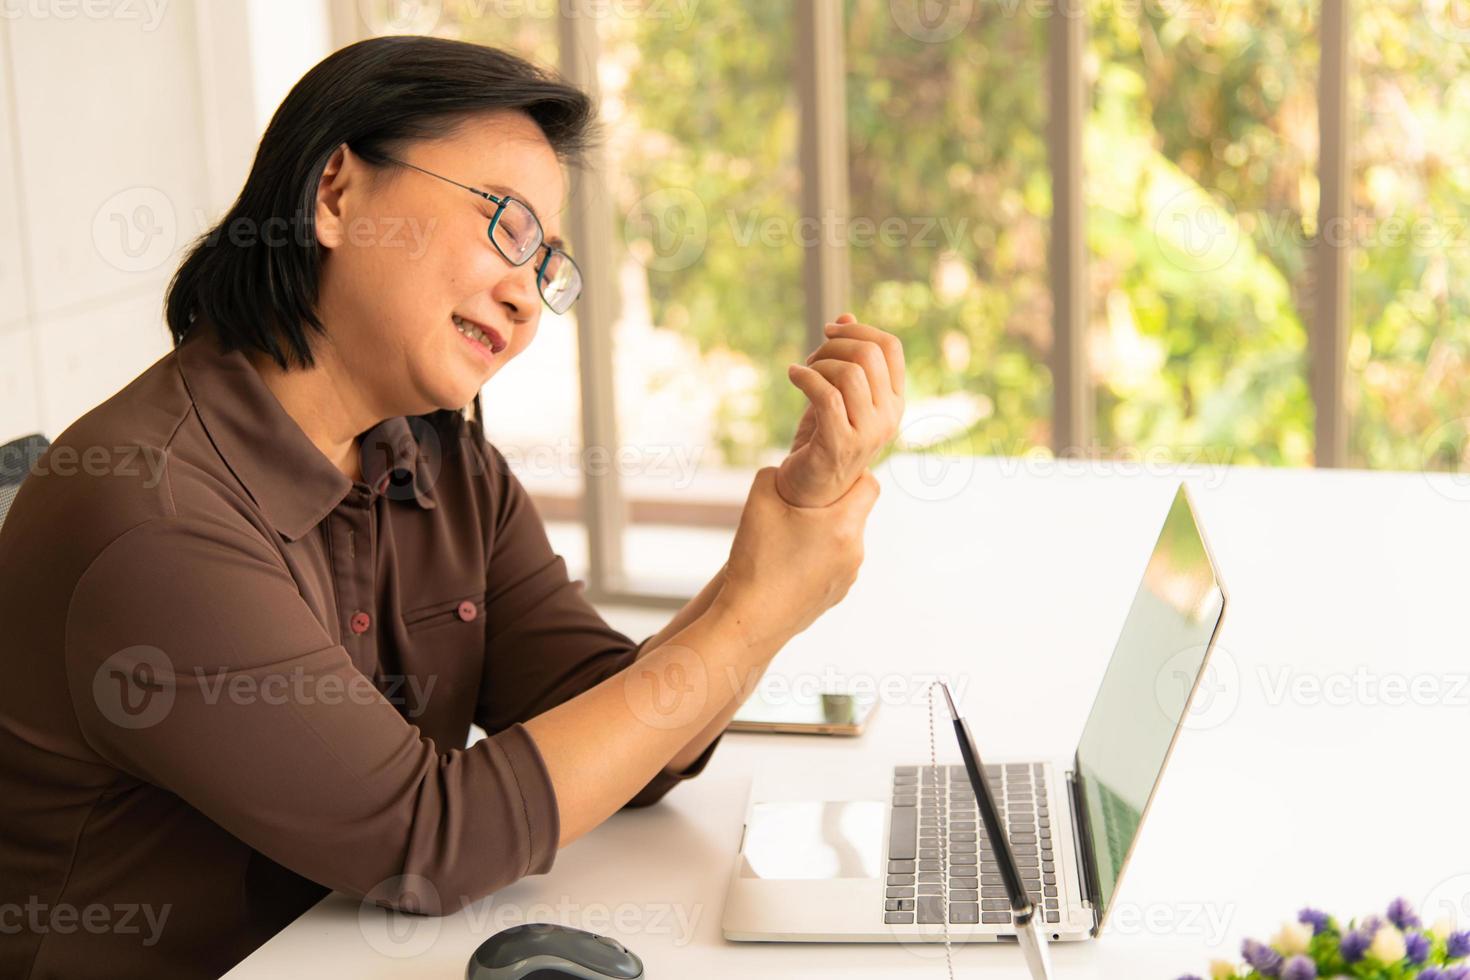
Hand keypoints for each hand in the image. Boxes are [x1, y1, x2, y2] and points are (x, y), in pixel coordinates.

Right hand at [716, 466, 881, 647]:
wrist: (750, 621)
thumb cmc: (756, 561)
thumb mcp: (759, 500)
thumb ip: (776, 474)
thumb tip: (787, 472)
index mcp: (844, 525)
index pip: (869, 484)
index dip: (851, 473)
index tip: (827, 474)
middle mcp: (855, 551)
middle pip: (855, 512)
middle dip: (831, 503)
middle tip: (800, 503)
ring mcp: (848, 577)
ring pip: (843, 539)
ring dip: (824, 530)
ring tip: (789, 535)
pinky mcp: (836, 594)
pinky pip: (834, 563)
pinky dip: (818, 555)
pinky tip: (788, 561)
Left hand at [776, 313, 904, 507]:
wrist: (812, 490)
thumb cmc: (824, 438)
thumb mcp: (839, 393)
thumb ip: (847, 358)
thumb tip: (845, 315)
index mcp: (894, 401)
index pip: (891, 347)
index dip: (859, 329)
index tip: (831, 331)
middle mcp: (888, 417)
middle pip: (869, 354)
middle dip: (834, 344)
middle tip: (813, 356)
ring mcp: (867, 433)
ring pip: (849, 373)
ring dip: (819, 364)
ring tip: (803, 372)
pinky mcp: (840, 444)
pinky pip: (825, 395)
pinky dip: (805, 378)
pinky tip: (793, 376)